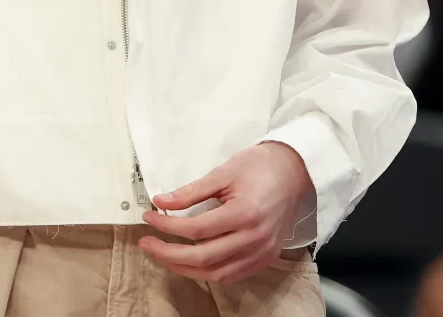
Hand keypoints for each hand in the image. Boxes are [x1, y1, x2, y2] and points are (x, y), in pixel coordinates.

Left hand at [138, 141, 314, 283]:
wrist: (294, 171)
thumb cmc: (261, 166)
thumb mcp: (224, 172)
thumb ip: (192, 191)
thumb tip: (162, 201)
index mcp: (245, 213)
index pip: (197, 229)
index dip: (168, 226)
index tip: (150, 217)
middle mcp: (255, 238)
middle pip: (204, 258)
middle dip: (169, 254)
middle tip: (148, 243)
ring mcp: (263, 252)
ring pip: (217, 273)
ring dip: (186, 268)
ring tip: (164, 255)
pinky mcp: (266, 258)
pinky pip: (233, 275)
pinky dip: (210, 272)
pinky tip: (192, 262)